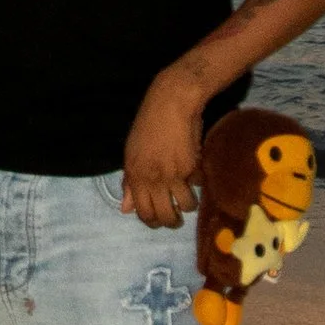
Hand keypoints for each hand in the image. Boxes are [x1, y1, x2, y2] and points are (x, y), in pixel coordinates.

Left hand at [119, 77, 203, 230]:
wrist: (171, 102)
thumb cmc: (149, 124)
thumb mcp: (131, 152)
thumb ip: (129, 183)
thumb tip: (125, 209)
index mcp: (134, 175)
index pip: (142, 212)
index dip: (152, 222)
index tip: (158, 222)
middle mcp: (152, 179)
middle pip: (164, 216)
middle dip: (172, 222)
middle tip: (176, 219)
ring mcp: (173, 174)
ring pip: (186, 206)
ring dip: (189, 206)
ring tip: (190, 200)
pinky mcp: (192, 167)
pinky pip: (198, 185)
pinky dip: (199, 184)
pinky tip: (197, 175)